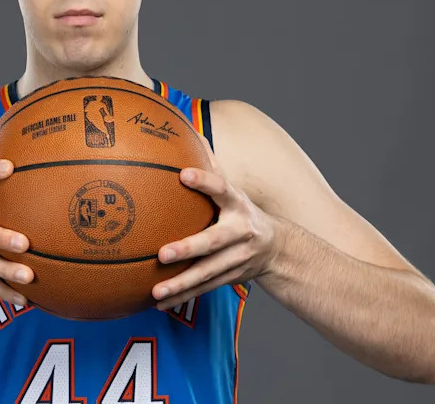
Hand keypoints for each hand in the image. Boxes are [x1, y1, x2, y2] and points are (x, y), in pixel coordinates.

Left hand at [152, 134, 281, 310]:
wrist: (278, 250)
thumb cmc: (241, 211)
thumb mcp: (233, 189)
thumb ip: (211, 165)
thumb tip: (186, 132)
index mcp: (238, 204)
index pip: (222, 189)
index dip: (205, 181)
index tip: (183, 174)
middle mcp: (240, 233)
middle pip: (213, 242)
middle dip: (188, 248)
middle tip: (162, 253)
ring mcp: (237, 259)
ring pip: (207, 273)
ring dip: (181, 284)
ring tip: (156, 290)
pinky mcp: (230, 278)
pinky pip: (204, 289)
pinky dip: (183, 296)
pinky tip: (159, 302)